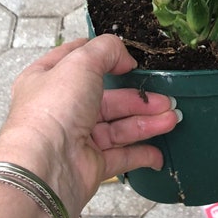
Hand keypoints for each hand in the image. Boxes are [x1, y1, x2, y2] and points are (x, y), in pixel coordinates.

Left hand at [0, 35, 179, 217]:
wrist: (45, 168)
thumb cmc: (53, 109)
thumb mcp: (81, 61)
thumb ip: (107, 49)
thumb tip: (125, 57)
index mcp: (48, 79)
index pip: (78, 60)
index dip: (104, 57)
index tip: (131, 59)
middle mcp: (61, 108)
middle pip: (108, 97)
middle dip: (139, 97)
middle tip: (166, 98)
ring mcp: (76, 138)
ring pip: (118, 126)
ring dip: (146, 122)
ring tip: (172, 118)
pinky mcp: (89, 165)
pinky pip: (120, 156)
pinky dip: (141, 154)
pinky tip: (159, 152)